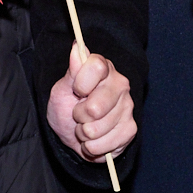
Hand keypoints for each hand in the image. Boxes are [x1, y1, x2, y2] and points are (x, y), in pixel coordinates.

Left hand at [46, 44, 135, 161]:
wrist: (73, 134)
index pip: (96, 66)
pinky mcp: (131, 128)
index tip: (75, 91)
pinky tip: (93, 139)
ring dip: (84, 133)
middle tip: (78, 114)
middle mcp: (120, 84)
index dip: (81, 83)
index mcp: (103, 69)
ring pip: (98, 128)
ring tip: (84, 127)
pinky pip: (107, 143)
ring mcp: (128, 107)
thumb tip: (77, 45)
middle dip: (79, 116)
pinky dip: (93, 147)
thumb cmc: (66, 107)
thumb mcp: (61, 89)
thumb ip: (72, 71)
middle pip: (95, 106)